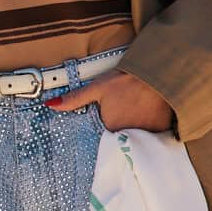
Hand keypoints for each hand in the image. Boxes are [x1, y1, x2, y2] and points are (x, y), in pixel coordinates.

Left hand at [46, 68, 174, 133]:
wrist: (157, 73)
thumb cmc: (126, 80)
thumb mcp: (98, 87)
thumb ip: (75, 99)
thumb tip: (49, 105)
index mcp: (111, 128)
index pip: (107, 134)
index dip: (111, 124)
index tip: (116, 114)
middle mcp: (128, 136)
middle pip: (122, 137)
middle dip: (124, 128)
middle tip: (130, 110)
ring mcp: (147, 135)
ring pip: (138, 137)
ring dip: (138, 129)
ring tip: (141, 111)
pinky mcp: (162, 131)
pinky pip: (154, 136)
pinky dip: (152, 128)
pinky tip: (152, 115)